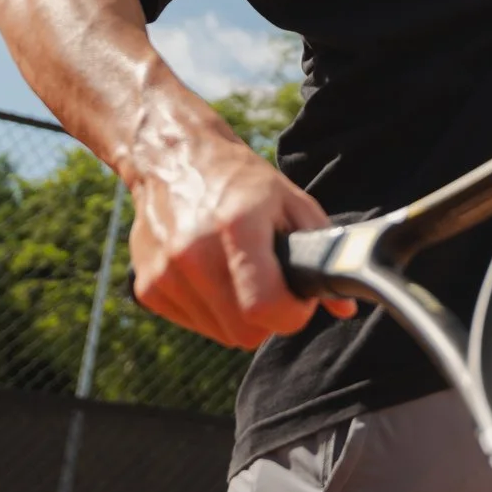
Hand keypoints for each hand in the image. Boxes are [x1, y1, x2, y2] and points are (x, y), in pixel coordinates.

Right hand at [126, 127, 357, 348]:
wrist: (173, 158)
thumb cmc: (239, 179)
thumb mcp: (290, 200)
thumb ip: (321, 251)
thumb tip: (344, 306)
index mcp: (236, 226)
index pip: (265, 307)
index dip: (292, 314)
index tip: (298, 300)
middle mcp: (193, 252)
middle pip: (245, 332)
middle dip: (268, 317)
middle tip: (271, 283)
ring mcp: (165, 273)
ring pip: (222, 334)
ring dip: (238, 314)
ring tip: (237, 271)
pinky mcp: (147, 288)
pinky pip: (196, 325)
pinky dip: (211, 309)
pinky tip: (211, 273)